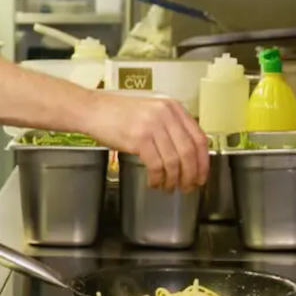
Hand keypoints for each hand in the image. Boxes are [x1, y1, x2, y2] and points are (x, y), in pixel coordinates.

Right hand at [84, 92, 208, 192]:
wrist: (92, 110)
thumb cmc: (118, 113)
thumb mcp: (151, 111)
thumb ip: (170, 126)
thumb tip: (186, 155)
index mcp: (173, 107)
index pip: (199, 137)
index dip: (203, 161)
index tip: (202, 176)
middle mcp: (166, 114)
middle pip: (189, 152)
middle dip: (191, 175)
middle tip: (188, 187)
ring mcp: (152, 126)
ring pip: (174, 161)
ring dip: (173, 180)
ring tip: (168, 188)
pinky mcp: (138, 138)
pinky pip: (156, 165)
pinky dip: (157, 179)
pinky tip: (154, 183)